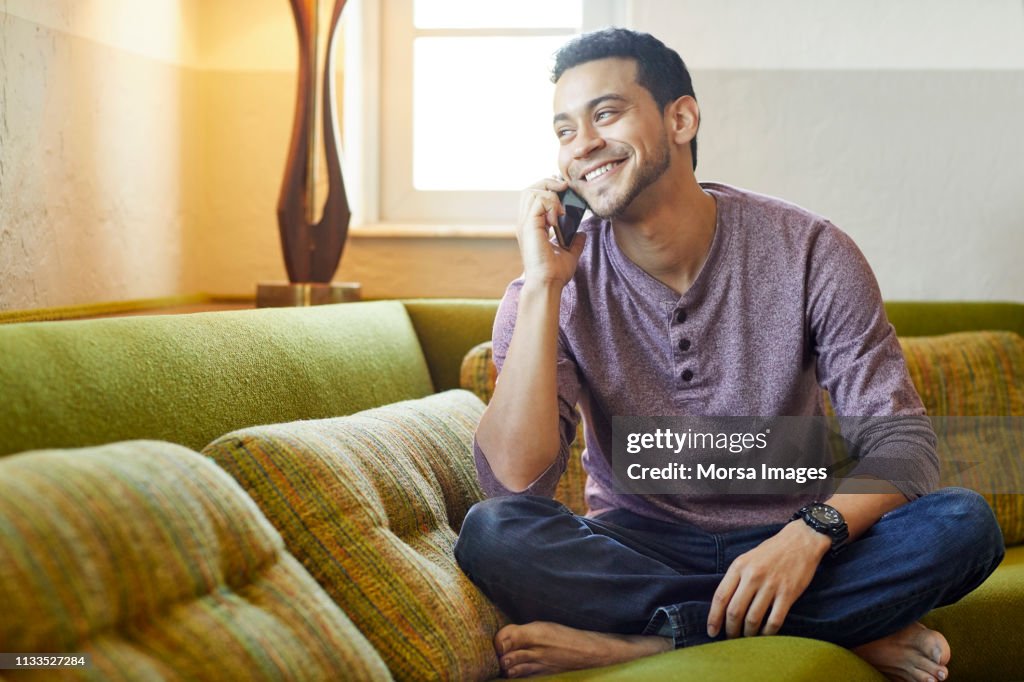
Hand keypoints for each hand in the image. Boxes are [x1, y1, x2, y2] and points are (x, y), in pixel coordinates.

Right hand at [516, 177, 586, 287]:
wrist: (547, 284)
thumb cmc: (555, 273)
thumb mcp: (569, 254)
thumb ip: (574, 242)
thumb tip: (582, 233)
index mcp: (532, 227)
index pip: (534, 197)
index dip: (548, 189)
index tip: (565, 190)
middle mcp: (526, 223)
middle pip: (529, 189)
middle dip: (548, 183)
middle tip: (565, 188)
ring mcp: (525, 223)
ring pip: (531, 191)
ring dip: (550, 192)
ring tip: (562, 206)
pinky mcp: (529, 226)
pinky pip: (538, 200)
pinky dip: (551, 202)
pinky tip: (559, 215)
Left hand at [707, 520, 829, 638]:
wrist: (800, 541)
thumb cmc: (771, 551)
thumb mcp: (747, 558)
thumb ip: (735, 578)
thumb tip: (723, 605)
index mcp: (739, 567)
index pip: (720, 597)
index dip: (714, 617)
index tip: (711, 631)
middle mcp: (753, 576)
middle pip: (735, 611)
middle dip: (730, 629)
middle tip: (730, 638)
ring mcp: (771, 585)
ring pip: (753, 618)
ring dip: (748, 634)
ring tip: (746, 639)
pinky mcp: (788, 594)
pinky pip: (774, 620)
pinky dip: (767, 632)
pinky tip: (764, 635)